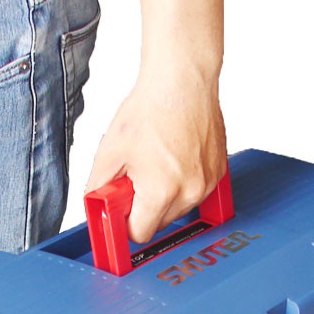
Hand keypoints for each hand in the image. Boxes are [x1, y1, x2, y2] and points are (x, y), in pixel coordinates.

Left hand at [85, 0, 226, 243]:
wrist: (182, 79)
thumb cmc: (150, 108)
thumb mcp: (109, 151)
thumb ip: (97, 188)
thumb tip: (95, 208)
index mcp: (161, 192)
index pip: (140, 234)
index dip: (126, 224)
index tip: (121, 212)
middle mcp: (189, 192)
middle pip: (159, 224)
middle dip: (143, 208)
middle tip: (135, 179)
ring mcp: (207, 183)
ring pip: (178, 210)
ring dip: (163, 197)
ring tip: (155, 164)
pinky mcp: (218, 173)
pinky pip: (194, 193)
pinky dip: (181, 184)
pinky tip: (172, 159)